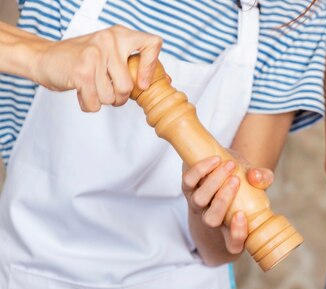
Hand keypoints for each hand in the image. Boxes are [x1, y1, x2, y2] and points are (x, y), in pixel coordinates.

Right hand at [31, 25, 161, 110]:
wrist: (45, 58)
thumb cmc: (82, 60)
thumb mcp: (112, 56)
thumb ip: (136, 65)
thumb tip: (167, 80)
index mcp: (120, 35)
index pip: (153, 44)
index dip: (152, 68)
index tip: (142, 84)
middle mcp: (109, 41)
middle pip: (128, 86)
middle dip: (118, 97)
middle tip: (105, 90)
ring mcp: (94, 55)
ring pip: (112, 97)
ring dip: (102, 101)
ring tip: (91, 88)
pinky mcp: (81, 71)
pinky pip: (95, 103)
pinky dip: (88, 105)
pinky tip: (81, 92)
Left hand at [182, 155, 273, 253]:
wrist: (223, 167)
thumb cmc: (244, 181)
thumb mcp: (258, 181)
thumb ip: (264, 178)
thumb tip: (255, 175)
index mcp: (231, 228)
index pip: (233, 245)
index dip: (237, 235)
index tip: (242, 215)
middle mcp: (213, 219)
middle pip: (211, 220)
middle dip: (222, 200)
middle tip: (236, 180)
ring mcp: (198, 204)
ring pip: (199, 200)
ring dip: (213, 182)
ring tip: (229, 165)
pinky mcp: (188, 187)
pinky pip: (189, 181)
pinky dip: (200, 170)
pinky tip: (215, 160)